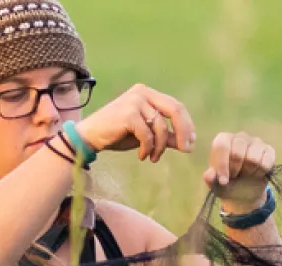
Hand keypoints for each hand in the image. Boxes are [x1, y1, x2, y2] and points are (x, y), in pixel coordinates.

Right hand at [74, 84, 195, 162]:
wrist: (90, 136)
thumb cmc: (117, 134)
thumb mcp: (145, 134)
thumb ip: (165, 135)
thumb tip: (186, 143)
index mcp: (147, 93)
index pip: (176, 106)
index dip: (187, 125)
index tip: (191, 143)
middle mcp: (142, 93)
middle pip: (175, 110)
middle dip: (184, 132)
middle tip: (186, 150)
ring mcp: (135, 101)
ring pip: (161, 127)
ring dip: (160, 147)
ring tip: (154, 157)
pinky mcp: (128, 114)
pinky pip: (147, 135)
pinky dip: (148, 149)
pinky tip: (143, 156)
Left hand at [203, 132, 275, 208]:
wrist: (244, 192)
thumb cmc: (227, 183)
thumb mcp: (215, 184)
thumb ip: (210, 178)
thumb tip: (209, 175)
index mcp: (223, 140)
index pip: (222, 146)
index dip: (222, 165)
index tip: (223, 181)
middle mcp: (239, 137)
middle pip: (237, 153)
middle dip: (236, 170)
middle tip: (235, 176)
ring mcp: (256, 142)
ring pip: (253, 158)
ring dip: (249, 172)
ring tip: (246, 174)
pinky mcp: (269, 150)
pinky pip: (266, 162)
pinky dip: (260, 172)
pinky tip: (257, 173)